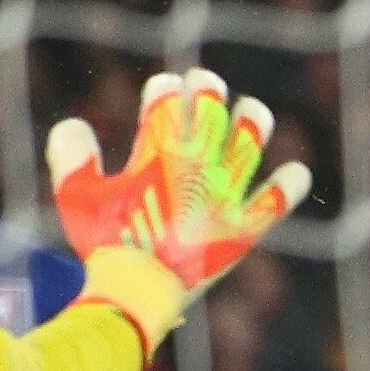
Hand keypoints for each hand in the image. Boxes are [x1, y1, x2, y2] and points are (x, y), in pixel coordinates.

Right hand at [48, 68, 312, 303]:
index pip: (167, 104)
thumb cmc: (107, 243)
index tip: (165, 87)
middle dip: (207, 90)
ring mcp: (224, 195)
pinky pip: (275, 202)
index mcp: (159, 154)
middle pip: (211, 113)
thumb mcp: (78, 197)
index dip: (166, 89)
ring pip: (249, 145)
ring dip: (252, 122)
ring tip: (252, 109)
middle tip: (204, 81)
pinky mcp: (243, 228)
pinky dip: (289, 187)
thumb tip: (72, 126)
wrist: (141, 289)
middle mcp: (198, 166)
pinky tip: (298, 172)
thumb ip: (72, 157)